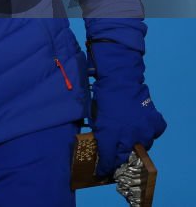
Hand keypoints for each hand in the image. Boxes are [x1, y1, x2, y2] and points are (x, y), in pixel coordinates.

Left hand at [89, 40, 166, 175]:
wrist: (120, 80)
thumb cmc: (104, 97)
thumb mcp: (96, 117)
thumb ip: (101, 133)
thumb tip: (102, 144)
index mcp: (110, 134)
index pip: (109, 158)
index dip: (105, 167)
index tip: (103, 172)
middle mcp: (128, 136)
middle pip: (125, 156)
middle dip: (119, 157)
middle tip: (116, 156)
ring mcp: (144, 129)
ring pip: (142, 146)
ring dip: (135, 144)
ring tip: (130, 138)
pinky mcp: (154, 122)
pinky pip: (154, 132)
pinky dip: (149, 131)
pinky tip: (142, 126)